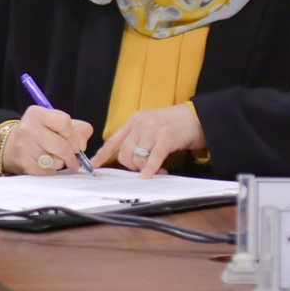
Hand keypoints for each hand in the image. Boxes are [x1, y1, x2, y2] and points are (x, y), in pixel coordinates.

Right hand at [0, 106, 92, 174]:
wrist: (9, 146)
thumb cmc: (38, 133)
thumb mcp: (54, 123)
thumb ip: (76, 128)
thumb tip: (84, 140)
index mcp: (37, 114)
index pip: (65, 123)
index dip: (75, 136)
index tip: (77, 144)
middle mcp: (29, 128)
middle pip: (62, 145)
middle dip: (72, 154)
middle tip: (74, 159)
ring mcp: (25, 147)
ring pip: (57, 160)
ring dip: (61, 162)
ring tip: (55, 157)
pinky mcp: (25, 163)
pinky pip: (48, 170)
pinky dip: (52, 169)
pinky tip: (46, 163)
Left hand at [89, 103, 204, 177]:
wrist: (195, 117)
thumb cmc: (172, 125)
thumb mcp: (149, 126)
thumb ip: (136, 138)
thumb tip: (127, 158)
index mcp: (133, 121)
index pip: (113, 140)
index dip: (102, 154)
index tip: (94, 165)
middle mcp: (140, 124)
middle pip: (124, 153)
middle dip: (132, 166)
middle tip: (143, 169)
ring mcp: (152, 129)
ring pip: (138, 157)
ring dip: (144, 168)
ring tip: (157, 169)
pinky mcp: (166, 137)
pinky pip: (153, 157)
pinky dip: (151, 168)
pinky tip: (151, 174)